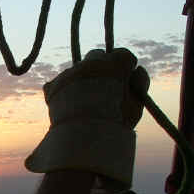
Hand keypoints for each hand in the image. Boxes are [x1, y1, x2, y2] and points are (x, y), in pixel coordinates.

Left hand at [25, 48, 149, 193]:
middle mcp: (90, 62)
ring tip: (86, 101)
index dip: (125, 67)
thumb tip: (136, 70)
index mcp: (115, 64)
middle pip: (98, 57)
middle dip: (102, 67)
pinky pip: (60, 83)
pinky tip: (70, 107)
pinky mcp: (53, 85)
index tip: (125, 78)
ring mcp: (70, 72)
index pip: (123, 54)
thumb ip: (140, 83)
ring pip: (78, 70)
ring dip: (83, 78)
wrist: (82, 139)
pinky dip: (65, 91)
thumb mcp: (136, 105)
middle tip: (104, 87)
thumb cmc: (115, 123)